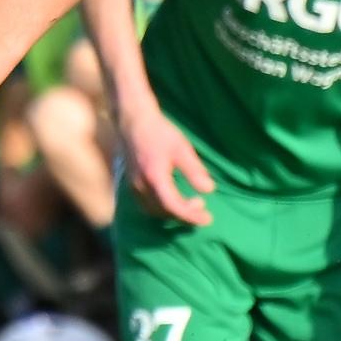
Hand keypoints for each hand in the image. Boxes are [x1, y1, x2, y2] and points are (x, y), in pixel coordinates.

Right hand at [118, 105, 214, 226]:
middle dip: (184, 214)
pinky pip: (145, 205)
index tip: (207, 219)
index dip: (191, 216)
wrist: (133, 121)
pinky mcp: (130, 184)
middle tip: (202, 205)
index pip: (173, 206)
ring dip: (172, 212)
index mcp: (154, 178)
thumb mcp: (182, 148)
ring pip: (153, 211)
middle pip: (163, 212)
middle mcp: (141, 186)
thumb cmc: (159, 132)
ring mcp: (133, 187)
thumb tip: (209, 190)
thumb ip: (194, 171)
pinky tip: (172, 199)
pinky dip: (161, 208)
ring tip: (189, 204)